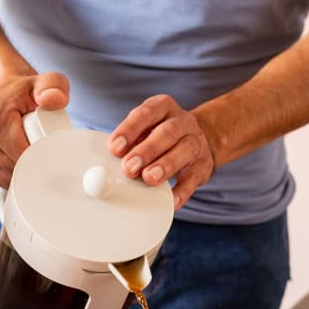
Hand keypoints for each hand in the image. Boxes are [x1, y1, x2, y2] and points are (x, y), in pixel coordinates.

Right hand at [0, 72, 69, 187]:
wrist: (1, 94)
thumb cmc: (24, 92)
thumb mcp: (44, 82)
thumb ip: (54, 86)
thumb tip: (53, 100)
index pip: (21, 153)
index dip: (40, 160)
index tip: (54, 158)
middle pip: (14, 168)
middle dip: (33, 166)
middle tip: (45, 153)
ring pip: (6, 178)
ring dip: (23, 173)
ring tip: (30, 154)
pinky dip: (11, 176)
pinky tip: (17, 160)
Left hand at [109, 93, 214, 209]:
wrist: (196, 141)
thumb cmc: (158, 137)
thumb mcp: (144, 131)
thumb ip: (127, 144)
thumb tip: (105, 165)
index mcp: (163, 108)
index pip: (147, 113)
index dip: (130, 129)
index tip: (114, 148)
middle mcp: (183, 122)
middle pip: (167, 132)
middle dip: (147, 150)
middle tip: (129, 168)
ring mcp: (196, 143)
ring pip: (184, 151)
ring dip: (165, 165)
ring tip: (149, 178)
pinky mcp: (203, 166)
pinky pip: (193, 178)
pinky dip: (181, 190)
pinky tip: (170, 200)